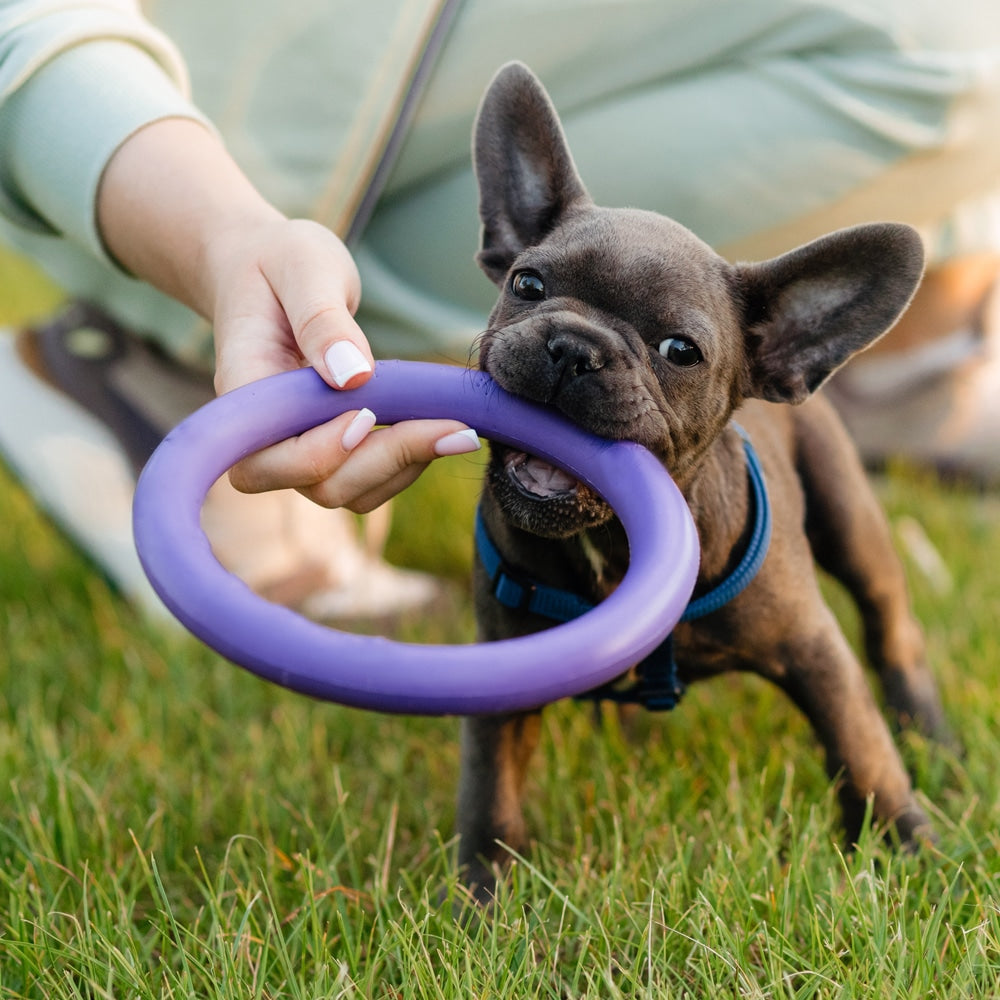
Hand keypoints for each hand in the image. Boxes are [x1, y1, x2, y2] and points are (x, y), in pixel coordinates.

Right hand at [97, 119, 479, 510]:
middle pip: (319, 486)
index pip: (269, 458)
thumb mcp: (304, 268)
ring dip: (404, 468)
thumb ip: (322, 320)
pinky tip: (440, 429)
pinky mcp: (330, 449)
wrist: (272, 272)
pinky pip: (368, 480)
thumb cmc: (281, 262)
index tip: (370, 413)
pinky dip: (407, 464)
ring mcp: (298, 448)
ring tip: (458, 429)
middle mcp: (266, 435)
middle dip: (385, 462)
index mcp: (246, 394)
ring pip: (348, 492)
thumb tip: (354, 376)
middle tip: (454, 429)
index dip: (321, 451)